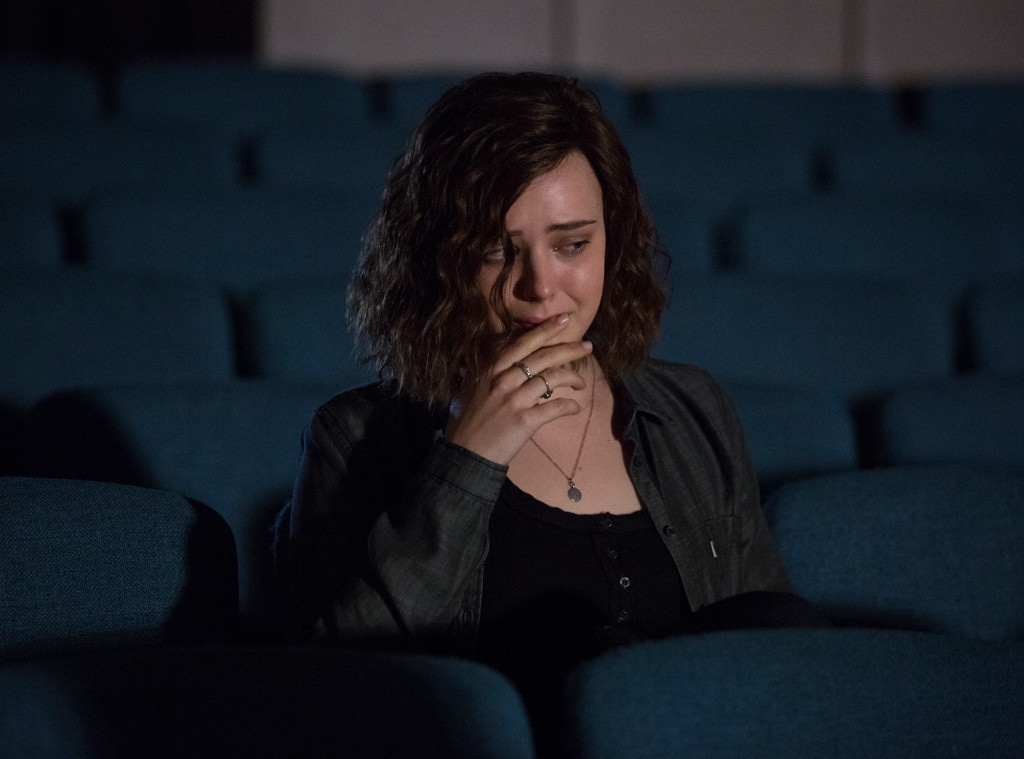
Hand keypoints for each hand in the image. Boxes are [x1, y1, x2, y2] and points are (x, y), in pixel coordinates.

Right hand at [445, 314, 593, 465]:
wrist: (466, 453)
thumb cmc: (467, 422)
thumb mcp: (473, 389)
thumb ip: (490, 373)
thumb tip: (506, 362)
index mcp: (492, 369)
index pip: (523, 342)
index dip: (546, 330)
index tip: (565, 319)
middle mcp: (504, 380)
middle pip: (544, 357)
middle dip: (569, 349)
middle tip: (588, 346)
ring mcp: (515, 400)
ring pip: (553, 379)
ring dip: (573, 379)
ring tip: (582, 383)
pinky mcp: (525, 420)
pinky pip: (555, 407)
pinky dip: (569, 406)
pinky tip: (575, 408)